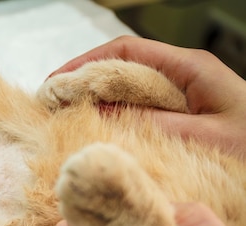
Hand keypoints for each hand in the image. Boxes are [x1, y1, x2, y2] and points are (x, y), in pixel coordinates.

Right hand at [48, 36, 245, 157]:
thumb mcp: (206, 138)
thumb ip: (153, 124)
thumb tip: (100, 114)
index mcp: (190, 71)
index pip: (124, 53)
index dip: (83, 64)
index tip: (54, 85)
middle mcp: (182, 82)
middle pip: (121, 72)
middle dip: (82, 86)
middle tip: (50, 109)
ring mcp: (180, 103)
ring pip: (127, 97)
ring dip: (95, 107)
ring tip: (64, 124)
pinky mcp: (180, 126)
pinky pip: (139, 120)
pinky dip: (114, 126)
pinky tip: (98, 141)